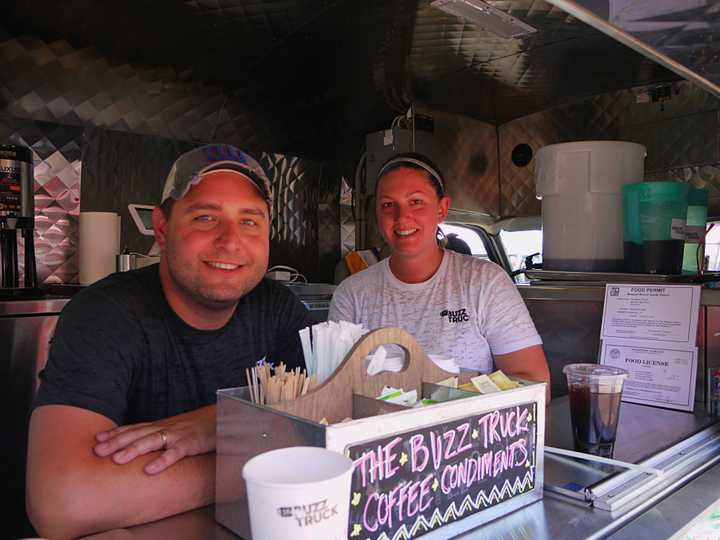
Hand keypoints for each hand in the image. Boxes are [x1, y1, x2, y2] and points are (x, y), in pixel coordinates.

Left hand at [93, 405, 215, 474]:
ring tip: (117, 459)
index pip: (134, 428)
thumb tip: (136, 446)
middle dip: (117, 442)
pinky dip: (163, 461)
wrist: (222, 419)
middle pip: (138, 433)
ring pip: (152, 441)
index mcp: (160, 426)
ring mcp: (177, 435)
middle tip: (98, 451)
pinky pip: (175, 453)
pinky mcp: (191, 443)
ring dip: (134, 449)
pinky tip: (150, 470)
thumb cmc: (196, 428)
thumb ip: (157, 437)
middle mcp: (165, 428)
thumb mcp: (174, 430)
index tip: (97, 439)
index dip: (116, 433)